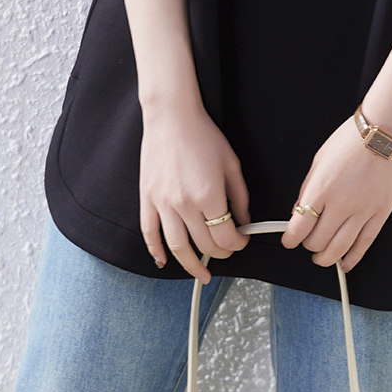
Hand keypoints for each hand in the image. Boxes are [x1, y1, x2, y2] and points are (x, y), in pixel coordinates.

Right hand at [139, 104, 249, 282]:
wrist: (172, 116)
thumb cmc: (203, 136)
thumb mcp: (231, 164)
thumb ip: (240, 196)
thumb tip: (243, 220)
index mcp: (209, 195)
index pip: (226, 237)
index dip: (238, 244)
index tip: (242, 240)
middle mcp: (184, 204)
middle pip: (204, 245)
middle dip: (220, 253)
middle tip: (227, 251)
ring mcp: (163, 203)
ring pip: (177, 247)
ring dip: (191, 265)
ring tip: (201, 274)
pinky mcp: (147, 199)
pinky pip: (149, 233)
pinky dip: (156, 251)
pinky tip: (164, 261)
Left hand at [280, 116, 391, 270]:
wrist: (383, 132)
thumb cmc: (350, 140)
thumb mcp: (319, 160)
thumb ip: (308, 188)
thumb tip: (300, 211)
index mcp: (321, 188)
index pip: (299, 227)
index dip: (290, 239)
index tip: (289, 240)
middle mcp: (341, 203)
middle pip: (317, 241)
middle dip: (308, 246)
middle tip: (308, 242)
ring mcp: (363, 210)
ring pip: (340, 248)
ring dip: (326, 258)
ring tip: (322, 258)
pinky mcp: (381, 213)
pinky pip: (365, 243)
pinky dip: (353, 257)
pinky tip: (346, 263)